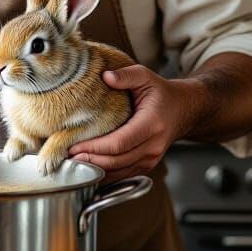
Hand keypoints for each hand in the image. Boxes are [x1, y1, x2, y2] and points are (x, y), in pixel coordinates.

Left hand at [67, 64, 198, 181]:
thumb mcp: (145, 76)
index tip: (74, 146)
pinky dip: (105, 175)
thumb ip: (126, 75)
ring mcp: (151, 158)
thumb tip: (106, 76)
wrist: (184, 110)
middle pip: (117, 160)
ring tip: (73, 165)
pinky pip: (124, 175)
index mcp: (152, 124)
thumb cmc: (162, 93)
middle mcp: (153, 145)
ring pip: (120, 172)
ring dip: (96, 171)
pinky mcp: (147, 165)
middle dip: (91, 161)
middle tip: (67, 158)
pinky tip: (89, 170)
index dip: (95, 148)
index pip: (120, 142)